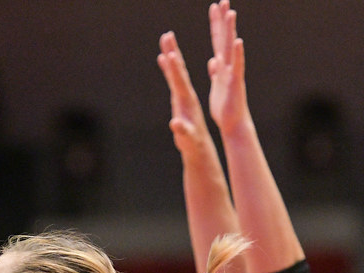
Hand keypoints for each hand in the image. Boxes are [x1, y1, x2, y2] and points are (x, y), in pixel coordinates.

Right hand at [157, 30, 211, 156]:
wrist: (198, 145)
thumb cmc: (191, 142)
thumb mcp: (186, 137)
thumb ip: (181, 130)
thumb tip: (175, 124)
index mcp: (188, 100)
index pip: (180, 80)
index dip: (174, 67)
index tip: (170, 52)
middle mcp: (186, 94)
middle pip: (178, 70)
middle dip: (172, 52)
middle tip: (167, 35)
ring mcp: (183, 95)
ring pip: (176, 72)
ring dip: (171, 56)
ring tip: (165, 41)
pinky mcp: (180, 98)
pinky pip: (173, 80)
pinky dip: (169, 69)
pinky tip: (164, 60)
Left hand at [206, 0, 248, 136]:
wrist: (233, 123)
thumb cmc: (225, 107)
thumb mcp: (216, 86)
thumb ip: (216, 71)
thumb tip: (213, 60)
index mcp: (221, 67)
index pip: (218, 41)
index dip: (216, 24)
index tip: (214, 7)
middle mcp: (229, 66)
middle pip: (225, 39)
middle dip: (223, 20)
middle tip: (223, 0)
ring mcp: (233, 73)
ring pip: (231, 48)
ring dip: (231, 30)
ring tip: (231, 13)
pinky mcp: (235, 84)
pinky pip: (237, 66)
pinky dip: (237, 54)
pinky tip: (238, 41)